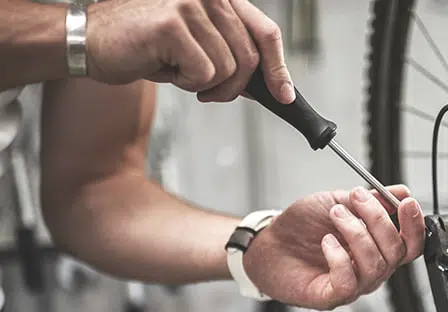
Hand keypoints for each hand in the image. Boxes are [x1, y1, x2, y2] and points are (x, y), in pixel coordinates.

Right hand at [86, 0, 293, 102]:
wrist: (92, 41)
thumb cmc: (145, 45)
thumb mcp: (199, 47)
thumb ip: (233, 55)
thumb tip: (269, 83)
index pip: (266, 31)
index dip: (278, 67)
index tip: (284, 94)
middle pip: (249, 58)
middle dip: (233, 87)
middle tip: (207, 92)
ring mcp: (190, 4)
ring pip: (228, 69)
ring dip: (205, 85)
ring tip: (177, 71)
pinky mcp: (173, 25)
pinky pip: (204, 74)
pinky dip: (186, 83)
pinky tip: (165, 68)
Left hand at [245, 185, 424, 309]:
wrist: (268, 243)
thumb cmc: (301, 227)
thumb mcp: (337, 202)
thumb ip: (369, 199)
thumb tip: (400, 192)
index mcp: (377, 247)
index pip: (410, 244)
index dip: (414, 225)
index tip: (406, 202)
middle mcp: (370, 269)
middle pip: (396, 252)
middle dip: (378, 219)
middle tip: (356, 198)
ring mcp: (353, 284)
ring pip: (375, 265)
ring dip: (356, 233)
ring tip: (335, 214)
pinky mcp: (332, 297)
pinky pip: (349, 283)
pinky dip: (339, 258)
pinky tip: (326, 242)